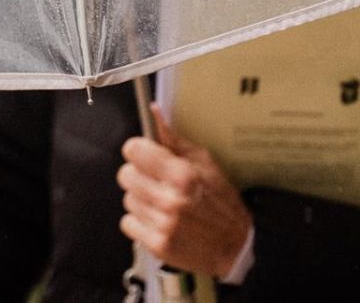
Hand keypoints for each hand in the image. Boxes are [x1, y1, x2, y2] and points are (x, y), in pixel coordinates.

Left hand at [118, 103, 253, 277]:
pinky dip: (139, 222)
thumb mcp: (206, 163)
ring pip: (127, 199)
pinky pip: (128, 223)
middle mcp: (170, 199)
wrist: (235, 246)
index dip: (138, 150)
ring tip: (161, 203)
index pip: (134, 150)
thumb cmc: (221, 203)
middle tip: (155, 181)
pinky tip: (158, 221)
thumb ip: (174, 140)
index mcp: (182, 175)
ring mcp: (162, 224)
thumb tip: (154, 113)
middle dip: (138, 175)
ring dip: (141, 199)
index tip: (145, 154)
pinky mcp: (156, 245)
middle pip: (125, 175)